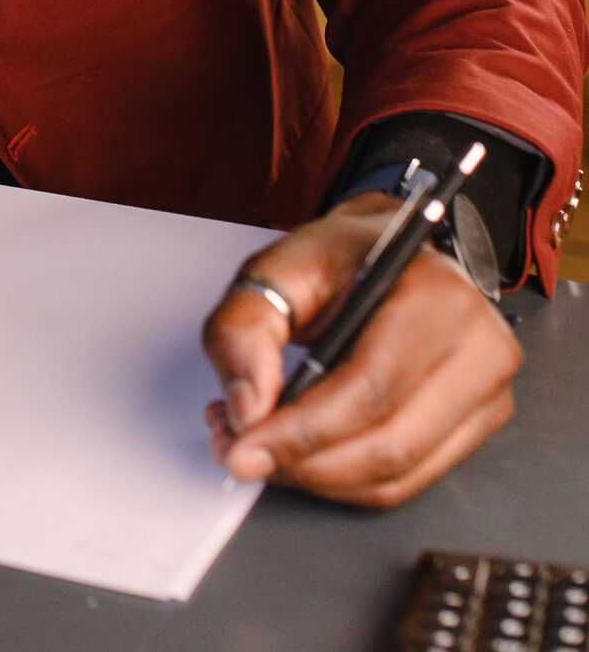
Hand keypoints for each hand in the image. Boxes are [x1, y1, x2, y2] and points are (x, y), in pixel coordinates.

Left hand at [201, 193, 521, 506]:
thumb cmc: (341, 257)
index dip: (303, 430)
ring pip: (400, 472)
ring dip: (322, 477)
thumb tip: (248, 407)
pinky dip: (349, 479)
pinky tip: (306, 454)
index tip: (244, 447)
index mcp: (436, 293)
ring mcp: (489, 387)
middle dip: (304, 460)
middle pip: (390, 441)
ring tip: (265, 449)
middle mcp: (480, 344)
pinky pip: (411, 478)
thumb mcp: (276, 268)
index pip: (371, 387)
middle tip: (242, 452)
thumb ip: (245, 328)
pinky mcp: (479, 420)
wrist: (391, 251)